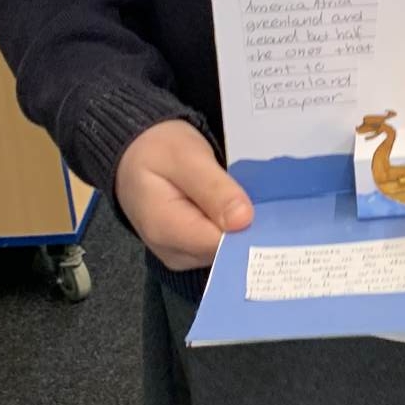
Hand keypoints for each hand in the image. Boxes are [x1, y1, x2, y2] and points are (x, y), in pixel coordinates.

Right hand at [114, 119, 253, 270]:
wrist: (134, 154)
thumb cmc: (158, 150)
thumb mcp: (186, 157)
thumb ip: (213, 189)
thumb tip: (243, 220)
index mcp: (166, 230)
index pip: (219, 246)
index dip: (248, 232)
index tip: (271, 214)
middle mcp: (172, 252)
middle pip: (224, 253)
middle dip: (247, 231)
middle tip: (264, 201)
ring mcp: (181, 254)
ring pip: (226, 253)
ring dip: (243, 231)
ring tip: (250, 201)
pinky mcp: (190, 251)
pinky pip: (220, 247)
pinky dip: (233, 230)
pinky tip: (239, 211)